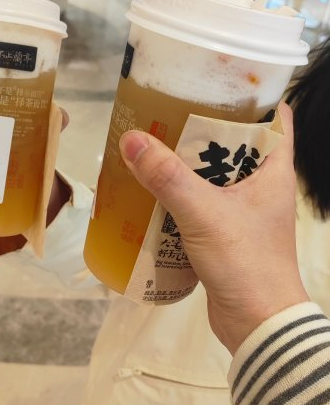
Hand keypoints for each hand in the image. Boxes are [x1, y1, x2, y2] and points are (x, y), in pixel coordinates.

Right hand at [119, 102, 308, 354]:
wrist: (257, 324)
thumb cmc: (245, 262)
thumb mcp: (204, 214)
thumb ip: (167, 177)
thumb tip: (130, 139)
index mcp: (274, 171)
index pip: (275, 118)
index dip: (252, 95)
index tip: (217, 80)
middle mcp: (263, 186)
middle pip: (236, 143)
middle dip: (204, 126)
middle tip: (168, 109)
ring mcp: (244, 211)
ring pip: (215, 174)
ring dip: (187, 162)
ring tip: (154, 143)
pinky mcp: (225, 233)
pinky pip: (201, 202)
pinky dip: (180, 193)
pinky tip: (153, 188)